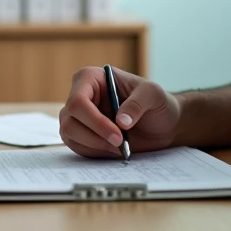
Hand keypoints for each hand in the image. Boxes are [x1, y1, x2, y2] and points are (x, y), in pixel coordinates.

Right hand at [59, 66, 180, 157]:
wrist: (161, 126)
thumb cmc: (156, 103)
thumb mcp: (153, 95)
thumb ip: (138, 103)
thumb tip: (120, 121)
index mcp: (91, 78)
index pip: (78, 100)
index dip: (95, 121)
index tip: (118, 134)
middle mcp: (79, 95)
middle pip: (70, 120)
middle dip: (95, 136)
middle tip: (121, 144)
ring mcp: (77, 116)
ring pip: (69, 134)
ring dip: (95, 145)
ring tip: (120, 147)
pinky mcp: (80, 135)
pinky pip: (76, 146)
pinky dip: (95, 152)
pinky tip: (114, 149)